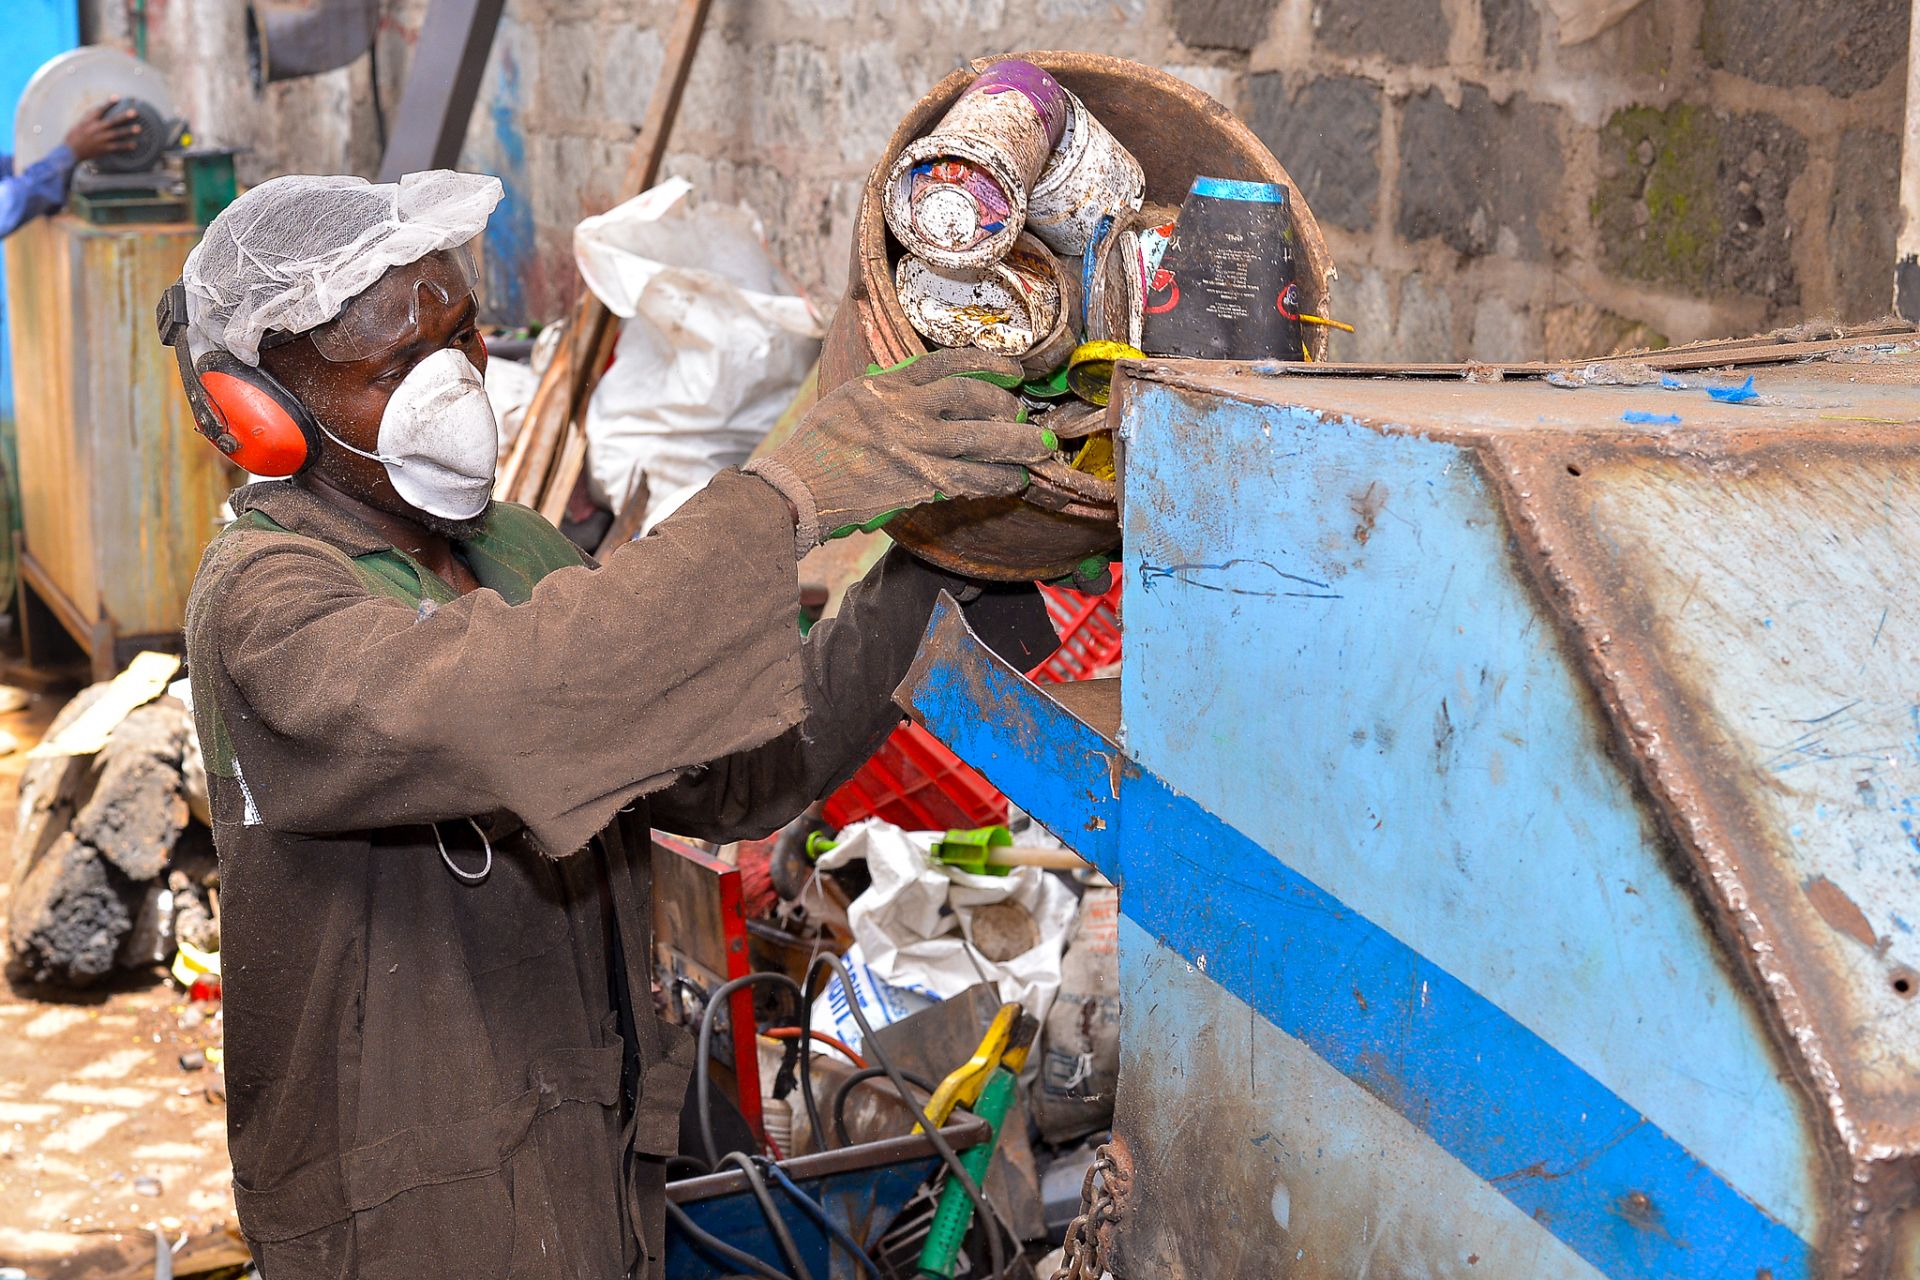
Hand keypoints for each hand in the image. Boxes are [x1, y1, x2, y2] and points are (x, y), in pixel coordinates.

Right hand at [64, 102, 140, 163]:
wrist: (71, 151)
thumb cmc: (76, 135)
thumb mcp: (81, 123)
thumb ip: (91, 115)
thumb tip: (101, 107)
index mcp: (90, 121)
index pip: (100, 110)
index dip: (109, 103)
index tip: (117, 97)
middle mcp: (96, 129)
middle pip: (112, 121)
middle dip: (124, 116)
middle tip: (134, 112)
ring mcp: (101, 139)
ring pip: (117, 134)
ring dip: (128, 131)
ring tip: (139, 128)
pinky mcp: (103, 149)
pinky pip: (117, 147)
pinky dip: (125, 146)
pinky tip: (134, 145)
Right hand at [746, 348, 1053, 552]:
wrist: (797, 488)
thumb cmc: (816, 449)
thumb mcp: (848, 403)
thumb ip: (887, 394)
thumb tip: (918, 391)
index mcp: (887, 386)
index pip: (946, 364)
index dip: (987, 364)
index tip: (1012, 371)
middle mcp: (905, 410)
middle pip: (973, 398)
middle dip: (1008, 407)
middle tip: (1028, 416)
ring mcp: (915, 446)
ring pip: (981, 439)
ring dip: (1017, 445)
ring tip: (1040, 449)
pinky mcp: (918, 482)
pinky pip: (971, 478)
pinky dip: (997, 480)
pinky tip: (1013, 481)